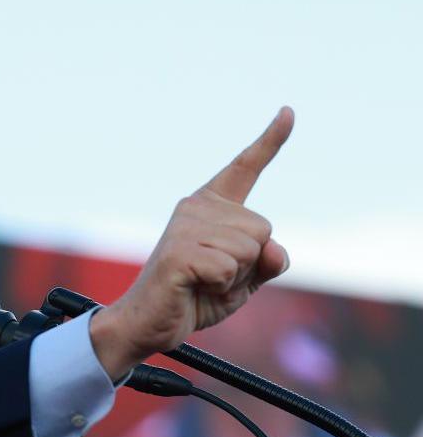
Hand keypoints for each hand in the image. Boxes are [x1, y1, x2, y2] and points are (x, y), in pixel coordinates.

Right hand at [91, 107, 293, 379]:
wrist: (149, 325)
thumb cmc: (194, 297)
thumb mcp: (243, 281)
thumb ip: (267, 262)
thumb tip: (275, 249)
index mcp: (211, 208)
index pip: (245, 169)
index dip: (270, 141)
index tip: (288, 112)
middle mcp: (196, 208)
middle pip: (263, 228)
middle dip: (249, 263)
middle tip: (213, 277)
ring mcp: (184, 227)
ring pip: (249, 249)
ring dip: (234, 277)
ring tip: (201, 283)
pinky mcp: (178, 251)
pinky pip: (228, 268)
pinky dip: (220, 287)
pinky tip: (194, 287)